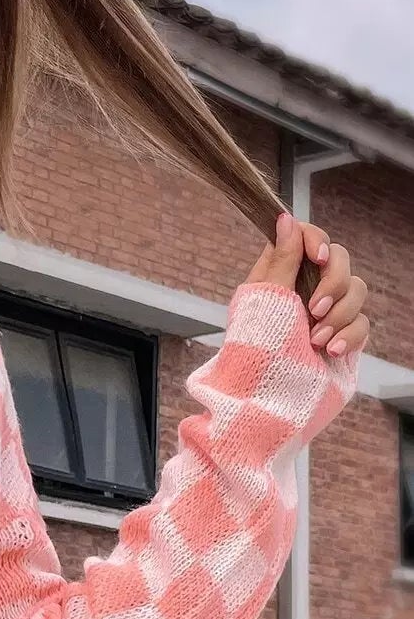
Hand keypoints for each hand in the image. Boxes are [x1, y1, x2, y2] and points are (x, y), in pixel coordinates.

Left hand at [247, 212, 370, 358]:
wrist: (268, 400)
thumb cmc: (255, 352)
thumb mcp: (266, 300)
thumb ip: (281, 260)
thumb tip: (285, 218)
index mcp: (280, 275)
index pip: (307, 238)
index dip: (316, 240)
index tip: (315, 257)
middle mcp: (305, 289)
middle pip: (340, 259)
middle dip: (332, 283)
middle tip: (313, 310)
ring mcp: (327, 313)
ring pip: (357, 289)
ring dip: (339, 314)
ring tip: (315, 341)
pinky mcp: (344, 336)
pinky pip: (362, 323)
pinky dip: (349, 335)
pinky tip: (330, 352)